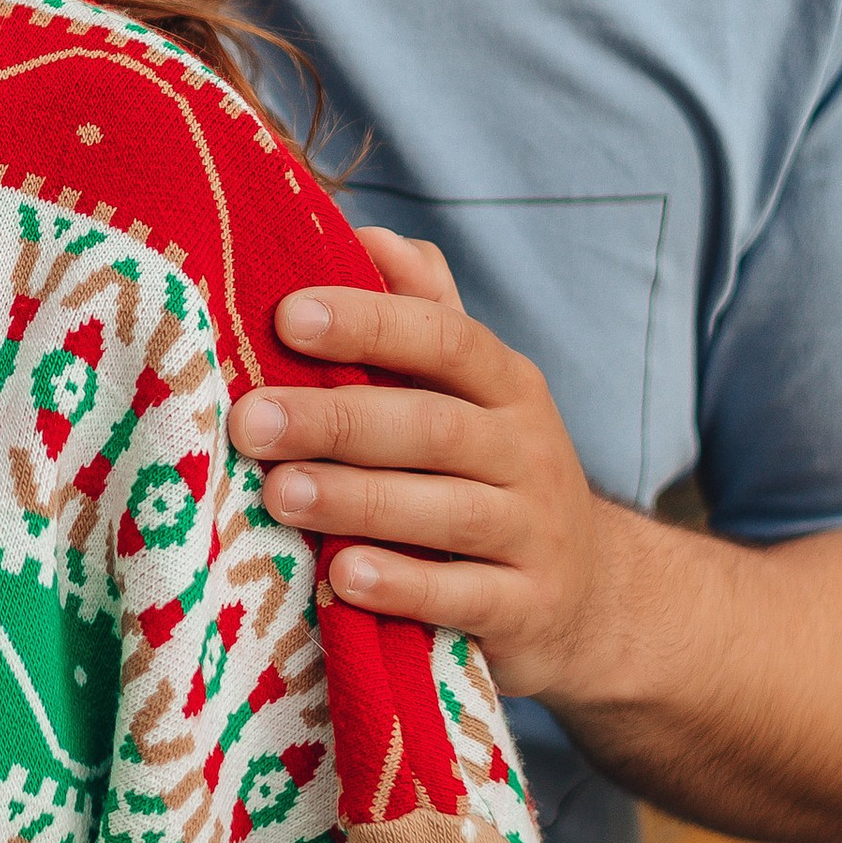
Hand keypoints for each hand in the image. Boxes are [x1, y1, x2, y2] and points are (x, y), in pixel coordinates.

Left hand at [228, 228, 636, 708]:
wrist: (589, 592)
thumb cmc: (491, 471)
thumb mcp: (471, 390)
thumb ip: (421, 312)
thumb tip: (365, 233)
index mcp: (506, 384)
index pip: (444, 337)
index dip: (369, 323)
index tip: (287, 316)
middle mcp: (528, 450)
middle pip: (432, 426)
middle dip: (336, 420)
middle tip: (252, 421)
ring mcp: (535, 532)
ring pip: (446, 510)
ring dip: (357, 500)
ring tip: (280, 494)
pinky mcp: (528, 609)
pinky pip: (465, 596)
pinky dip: (405, 586)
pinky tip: (342, 577)